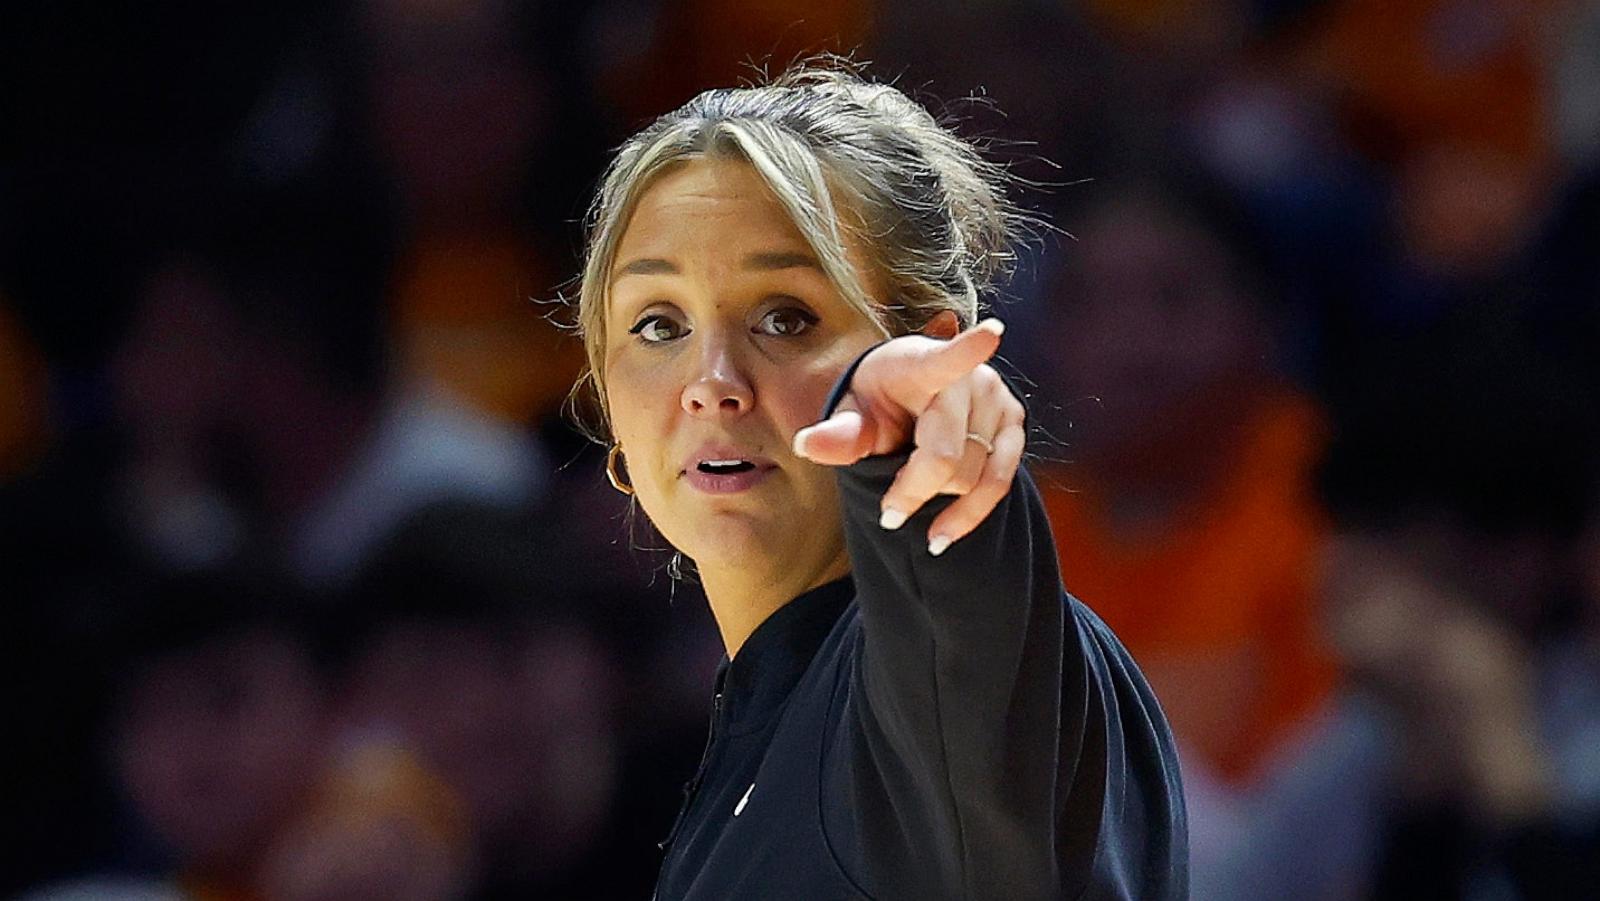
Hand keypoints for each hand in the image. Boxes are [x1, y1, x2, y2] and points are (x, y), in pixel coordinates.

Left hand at [792, 318, 1023, 554]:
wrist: (912, 399)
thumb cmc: (880, 402)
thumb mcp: (853, 414)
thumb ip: (837, 433)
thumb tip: (806, 445)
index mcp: (922, 365)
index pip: (945, 359)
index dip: (968, 348)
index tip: (991, 333)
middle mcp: (970, 378)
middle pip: (947, 456)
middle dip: (914, 492)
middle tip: (887, 513)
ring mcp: (997, 400)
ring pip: (974, 476)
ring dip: (940, 505)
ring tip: (906, 514)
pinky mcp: (1014, 424)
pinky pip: (999, 482)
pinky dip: (971, 514)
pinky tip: (944, 533)